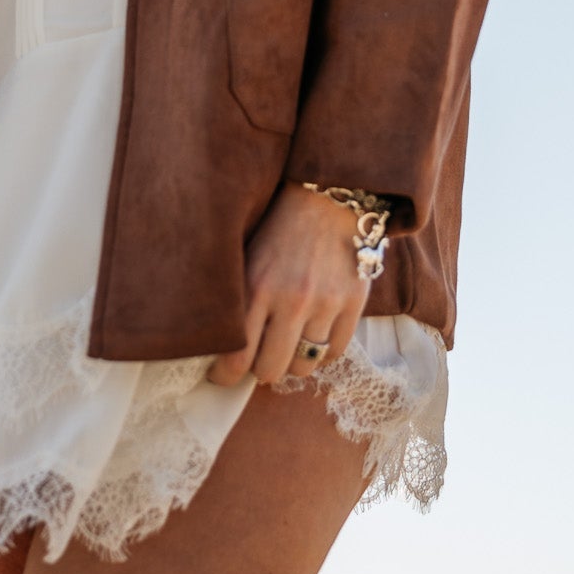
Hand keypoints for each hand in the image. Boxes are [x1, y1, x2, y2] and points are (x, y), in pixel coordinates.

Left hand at [206, 186, 364, 387]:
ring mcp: (325, 304)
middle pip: (270, 370)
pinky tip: (312, 339)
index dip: (225, 375)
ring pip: (304, 366)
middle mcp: (291, 300)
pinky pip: (335, 352)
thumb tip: (220, 343)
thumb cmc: (279, 227)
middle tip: (256, 361)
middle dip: (259, 371)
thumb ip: (238, 298)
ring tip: (286, 349)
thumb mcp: (247, 255)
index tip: (221, 375)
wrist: (329, 198)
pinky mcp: (353, 304)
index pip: (236, 355)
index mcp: (257, 287)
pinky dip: (322, 353)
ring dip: (292, 363)